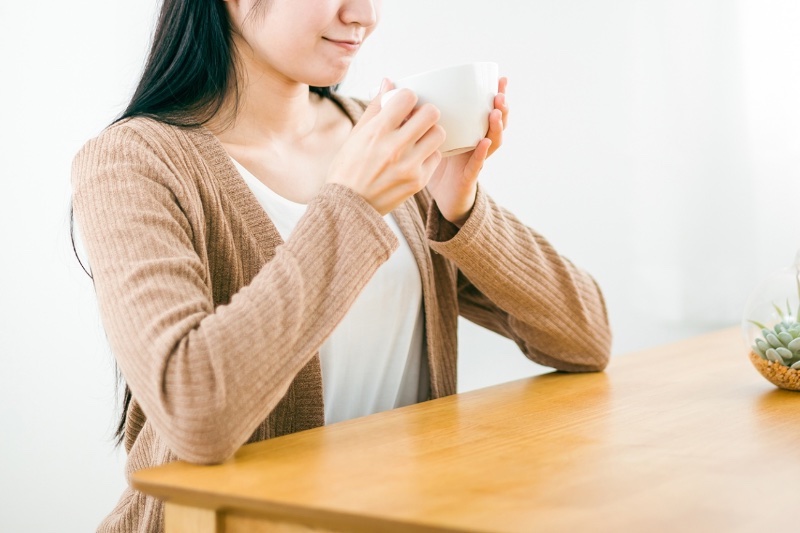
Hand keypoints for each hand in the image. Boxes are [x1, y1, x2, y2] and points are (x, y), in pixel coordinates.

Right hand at [327, 80, 445, 214]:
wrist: (349, 206)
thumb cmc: (348, 167)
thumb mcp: (356, 134)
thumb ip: (376, 107)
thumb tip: (388, 81)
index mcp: (377, 131)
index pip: (407, 97)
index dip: (408, 97)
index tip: (404, 105)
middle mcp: (394, 147)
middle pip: (431, 113)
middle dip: (425, 112)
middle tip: (417, 119)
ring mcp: (409, 165)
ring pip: (439, 134)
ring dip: (430, 132)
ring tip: (419, 138)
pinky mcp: (418, 181)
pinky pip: (436, 157)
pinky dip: (429, 154)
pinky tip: (416, 156)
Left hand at [426, 77, 508, 225]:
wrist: (435, 197)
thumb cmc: (429, 164)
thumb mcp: (423, 136)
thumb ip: (416, 116)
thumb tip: (400, 91)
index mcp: (468, 131)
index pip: (486, 109)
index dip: (495, 94)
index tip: (500, 77)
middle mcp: (476, 143)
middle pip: (495, 123)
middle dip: (501, 107)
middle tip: (501, 93)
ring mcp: (475, 160)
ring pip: (492, 141)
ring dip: (496, 127)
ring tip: (495, 113)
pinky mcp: (468, 177)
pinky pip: (476, 164)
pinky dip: (481, 153)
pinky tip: (483, 142)